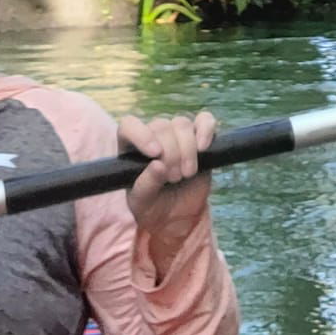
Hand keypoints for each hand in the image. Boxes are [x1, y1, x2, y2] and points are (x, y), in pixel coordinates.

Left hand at [118, 111, 215, 275]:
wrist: (177, 214)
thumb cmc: (152, 206)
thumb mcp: (142, 202)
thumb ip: (146, 185)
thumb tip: (158, 165)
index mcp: (131, 146)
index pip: (129, 125)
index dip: (142, 134)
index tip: (155, 154)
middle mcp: (153, 135)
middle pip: (162, 126)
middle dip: (171, 154)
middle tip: (173, 179)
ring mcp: (177, 134)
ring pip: (182, 124)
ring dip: (187, 150)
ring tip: (187, 174)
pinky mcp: (199, 136)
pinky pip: (205, 120)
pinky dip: (206, 130)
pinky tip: (203, 148)